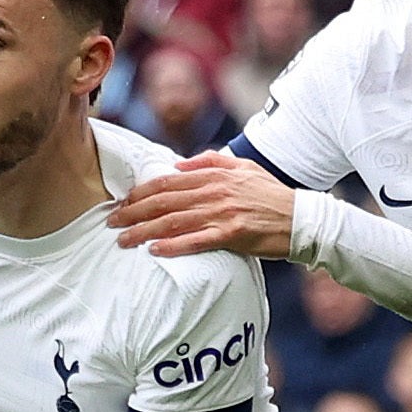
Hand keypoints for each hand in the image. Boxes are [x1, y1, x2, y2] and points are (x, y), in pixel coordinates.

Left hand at [106, 150, 294, 258]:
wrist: (300, 219)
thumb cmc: (271, 195)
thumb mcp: (243, 168)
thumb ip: (210, 161)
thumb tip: (179, 163)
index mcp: (214, 175)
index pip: (168, 182)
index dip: (141, 192)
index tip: (122, 202)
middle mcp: (214, 192)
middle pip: (164, 201)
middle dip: (133, 212)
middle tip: (111, 222)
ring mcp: (222, 214)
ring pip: (173, 222)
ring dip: (144, 231)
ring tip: (123, 240)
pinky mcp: (232, 235)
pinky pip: (196, 241)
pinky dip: (173, 246)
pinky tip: (154, 250)